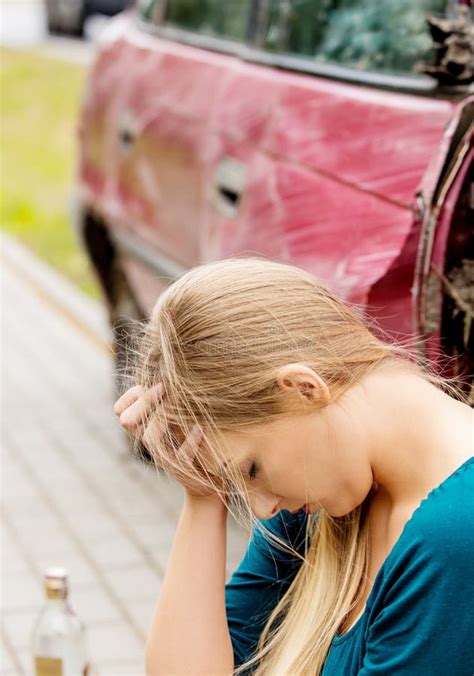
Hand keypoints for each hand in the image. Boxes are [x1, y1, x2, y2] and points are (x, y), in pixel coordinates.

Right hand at [113, 384, 222, 499]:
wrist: (210, 484)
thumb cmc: (196, 445)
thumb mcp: (181, 420)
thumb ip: (171, 401)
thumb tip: (169, 369)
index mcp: (147, 428)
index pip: (122, 410)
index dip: (132, 395)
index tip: (155, 384)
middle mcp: (151, 443)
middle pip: (128, 420)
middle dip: (144, 402)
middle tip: (164, 386)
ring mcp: (165, 457)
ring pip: (149, 437)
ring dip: (162, 416)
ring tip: (177, 401)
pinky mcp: (184, 470)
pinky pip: (181, 456)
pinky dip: (190, 441)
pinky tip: (199, 428)